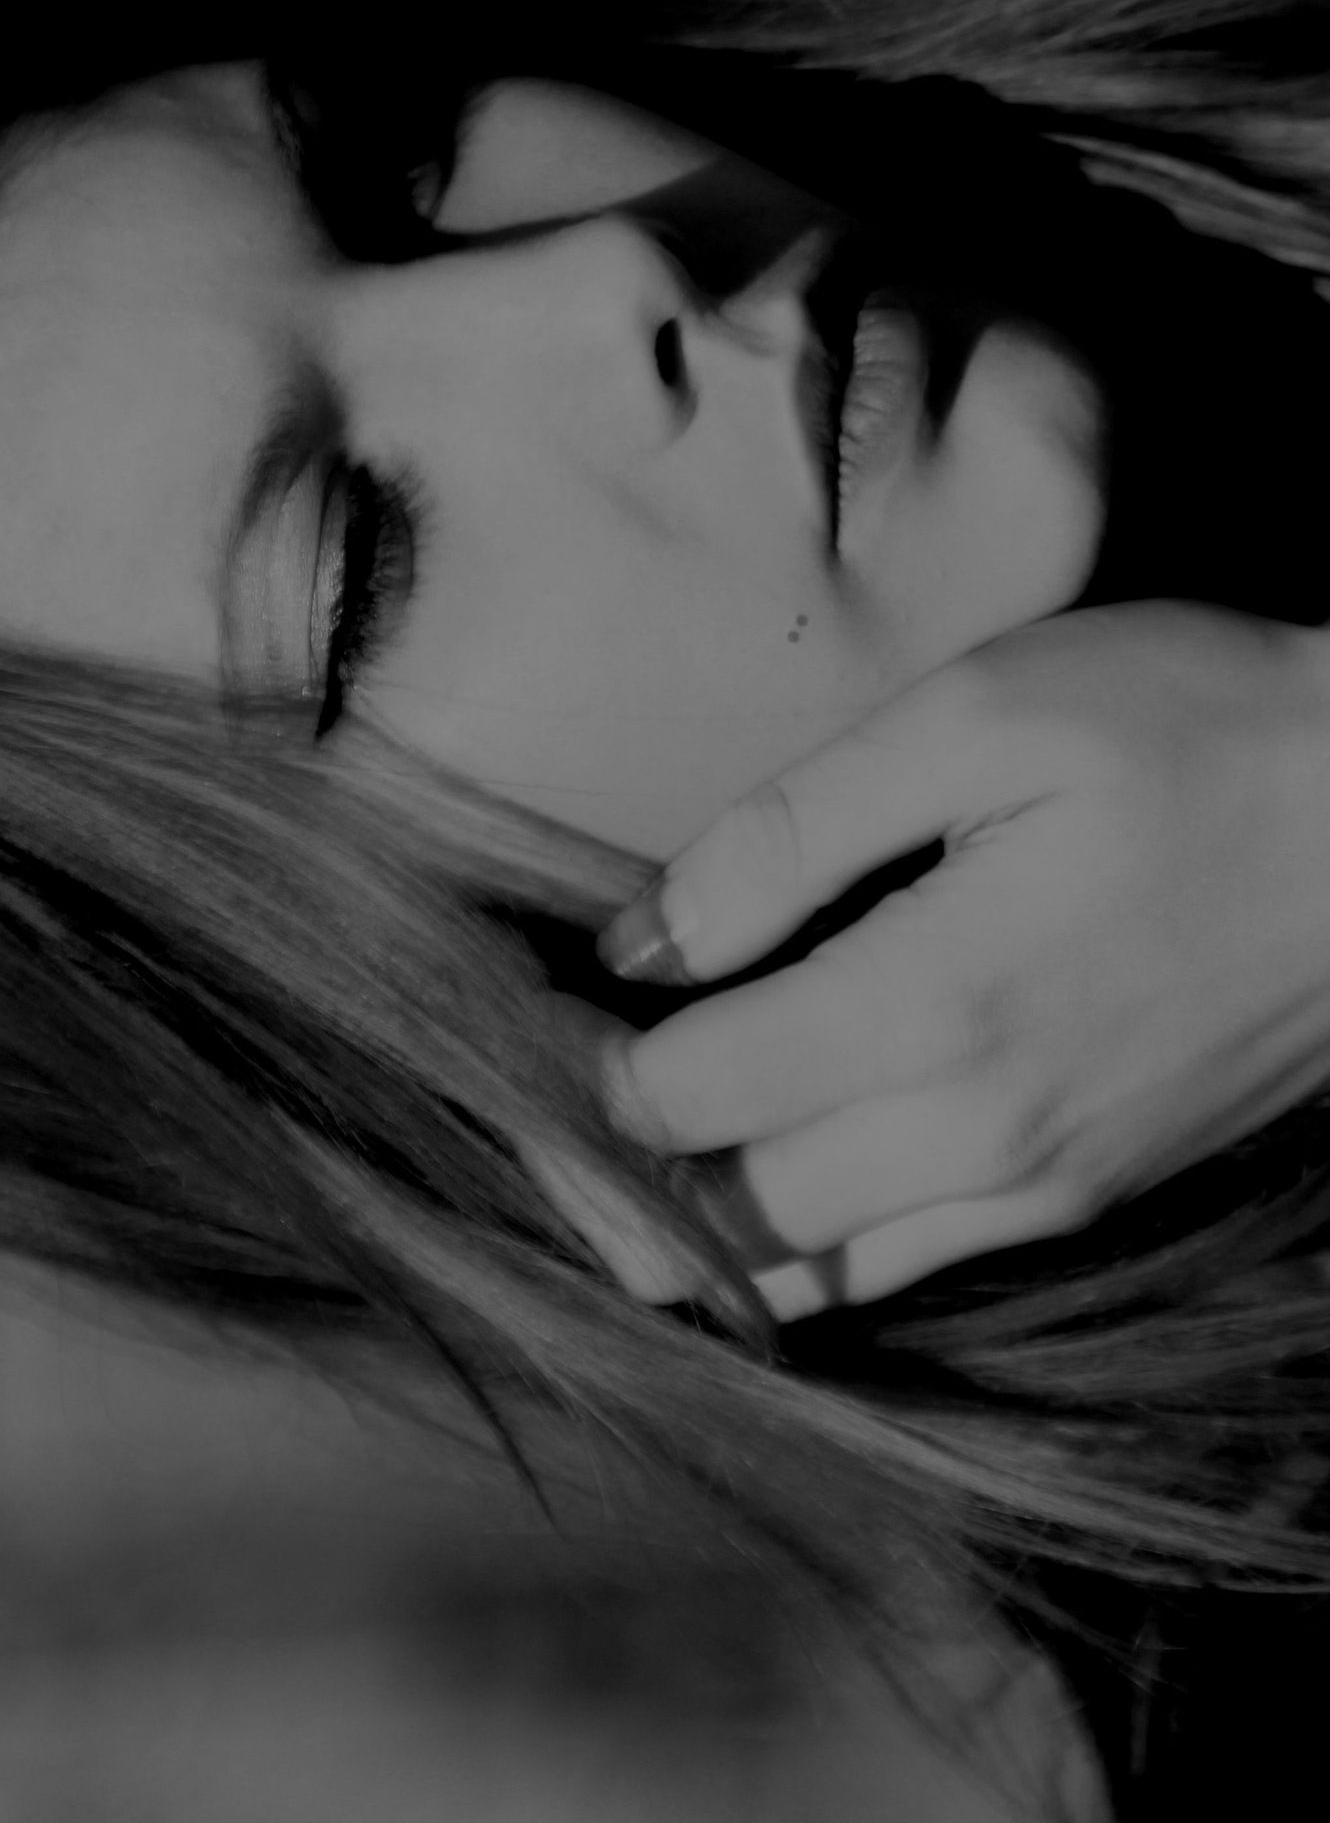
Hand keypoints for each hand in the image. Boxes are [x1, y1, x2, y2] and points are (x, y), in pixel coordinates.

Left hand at [597, 603, 1329, 1318]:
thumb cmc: (1192, 730)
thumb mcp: (979, 716)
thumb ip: (787, 834)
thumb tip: (636, 942)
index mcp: (928, 1008)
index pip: (672, 1097)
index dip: (568, 1061)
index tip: (517, 999)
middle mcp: (974, 1137)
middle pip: (715, 1216)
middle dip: (602, 1160)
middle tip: (548, 1069)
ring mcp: (1037, 1186)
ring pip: (800, 1271)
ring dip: (686, 1219)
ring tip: (625, 1129)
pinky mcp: (1083, 1193)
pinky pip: (897, 1269)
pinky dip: (797, 1241)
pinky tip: (761, 1166)